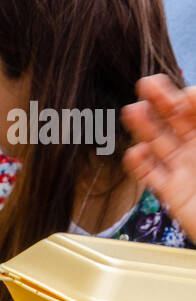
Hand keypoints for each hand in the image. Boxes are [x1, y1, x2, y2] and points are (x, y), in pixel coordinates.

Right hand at [123, 77, 195, 240]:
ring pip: (158, 143)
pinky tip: (135, 153)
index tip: (185, 96)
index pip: (195, 108)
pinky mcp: (172, 192)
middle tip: (146, 85)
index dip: (188, 99)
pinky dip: (140, 165)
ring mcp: (183, 168)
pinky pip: (151, 176)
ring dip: (144, 127)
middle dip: (160, 101)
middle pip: (173, 119)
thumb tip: (195, 94)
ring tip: (133, 111)